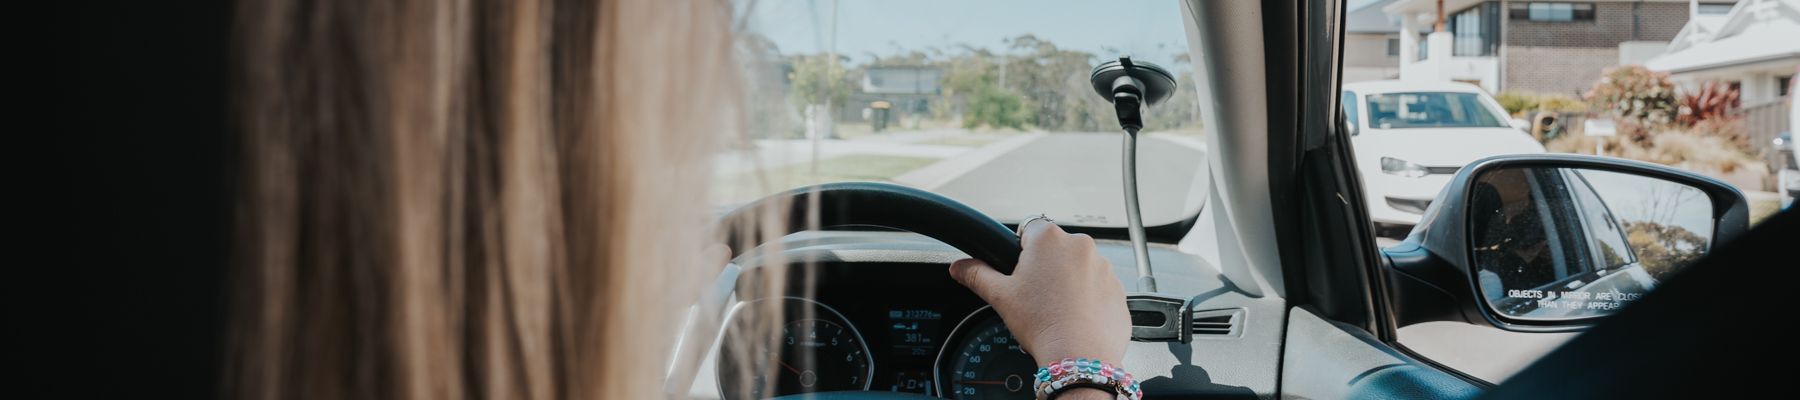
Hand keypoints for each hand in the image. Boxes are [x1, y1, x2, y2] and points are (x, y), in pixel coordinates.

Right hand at [948, 220, 1129, 366]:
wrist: (1080, 355)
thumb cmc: (1043, 323)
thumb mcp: (1000, 297)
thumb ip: (977, 274)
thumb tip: (959, 266)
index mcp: (1048, 239)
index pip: (1028, 229)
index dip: (1020, 250)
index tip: (1021, 271)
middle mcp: (1080, 245)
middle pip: (1055, 248)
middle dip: (1045, 267)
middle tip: (1035, 295)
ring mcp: (1103, 266)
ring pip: (1078, 267)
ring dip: (1068, 281)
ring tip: (1056, 308)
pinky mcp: (1117, 287)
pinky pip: (1098, 286)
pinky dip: (1088, 297)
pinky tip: (1074, 316)